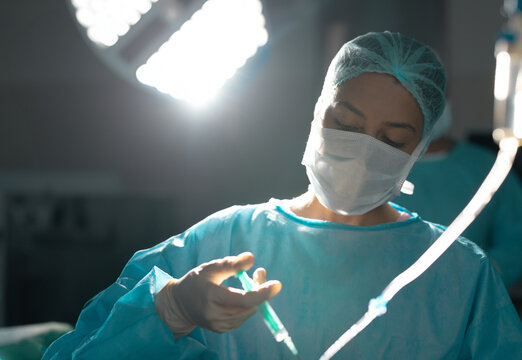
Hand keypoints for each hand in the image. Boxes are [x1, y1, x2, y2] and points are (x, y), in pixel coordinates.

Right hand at [155, 252, 280, 337]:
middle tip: (260, 273)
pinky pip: (242, 317)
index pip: (243, 299)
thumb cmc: (195, 281)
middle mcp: (215, 314)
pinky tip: (240, 296)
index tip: (277, 285)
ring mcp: (218, 325)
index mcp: (211, 296)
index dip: (262, 293)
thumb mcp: (210, 267)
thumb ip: (231, 264)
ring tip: (250, 282)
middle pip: (248, 306)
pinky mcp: (221, 329)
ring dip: (255, 298)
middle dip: (260, 290)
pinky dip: (247, 306)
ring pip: (247, 312)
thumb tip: (251, 258)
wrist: (179, 304)